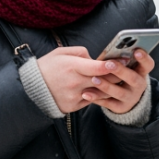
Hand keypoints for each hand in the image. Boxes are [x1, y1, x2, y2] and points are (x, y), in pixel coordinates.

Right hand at [34, 47, 151, 113]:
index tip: (126, 59)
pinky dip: (98, 94)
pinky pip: (92, 100)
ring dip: (111, 86)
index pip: (99, 67)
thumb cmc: (47, 67)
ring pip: (101, 92)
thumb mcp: (61, 53)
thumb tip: (95, 58)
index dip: (114, 63)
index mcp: (72, 67)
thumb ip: (81, 53)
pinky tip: (104, 89)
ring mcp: (75, 96)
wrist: (30, 89)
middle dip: (118, 74)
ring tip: (118, 79)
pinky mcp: (74, 106)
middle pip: (104, 80)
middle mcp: (75, 83)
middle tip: (127, 68)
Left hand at [81, 50, 153, 114]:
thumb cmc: (121, 75)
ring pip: (119, 92)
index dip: (144, 58)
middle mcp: (139, 85)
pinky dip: (96, 98)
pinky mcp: (120, 107)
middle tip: (109, 63)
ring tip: (94, 79)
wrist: (124, 98)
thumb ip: (120, 60)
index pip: (148, 65)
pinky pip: (108, 103)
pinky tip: (86, 94)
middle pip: (133, 78)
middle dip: (121, 71)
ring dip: (106, 85)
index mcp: (141, 72)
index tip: (136, 51)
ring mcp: (131, 97)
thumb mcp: (126, 68)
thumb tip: (109, 52)